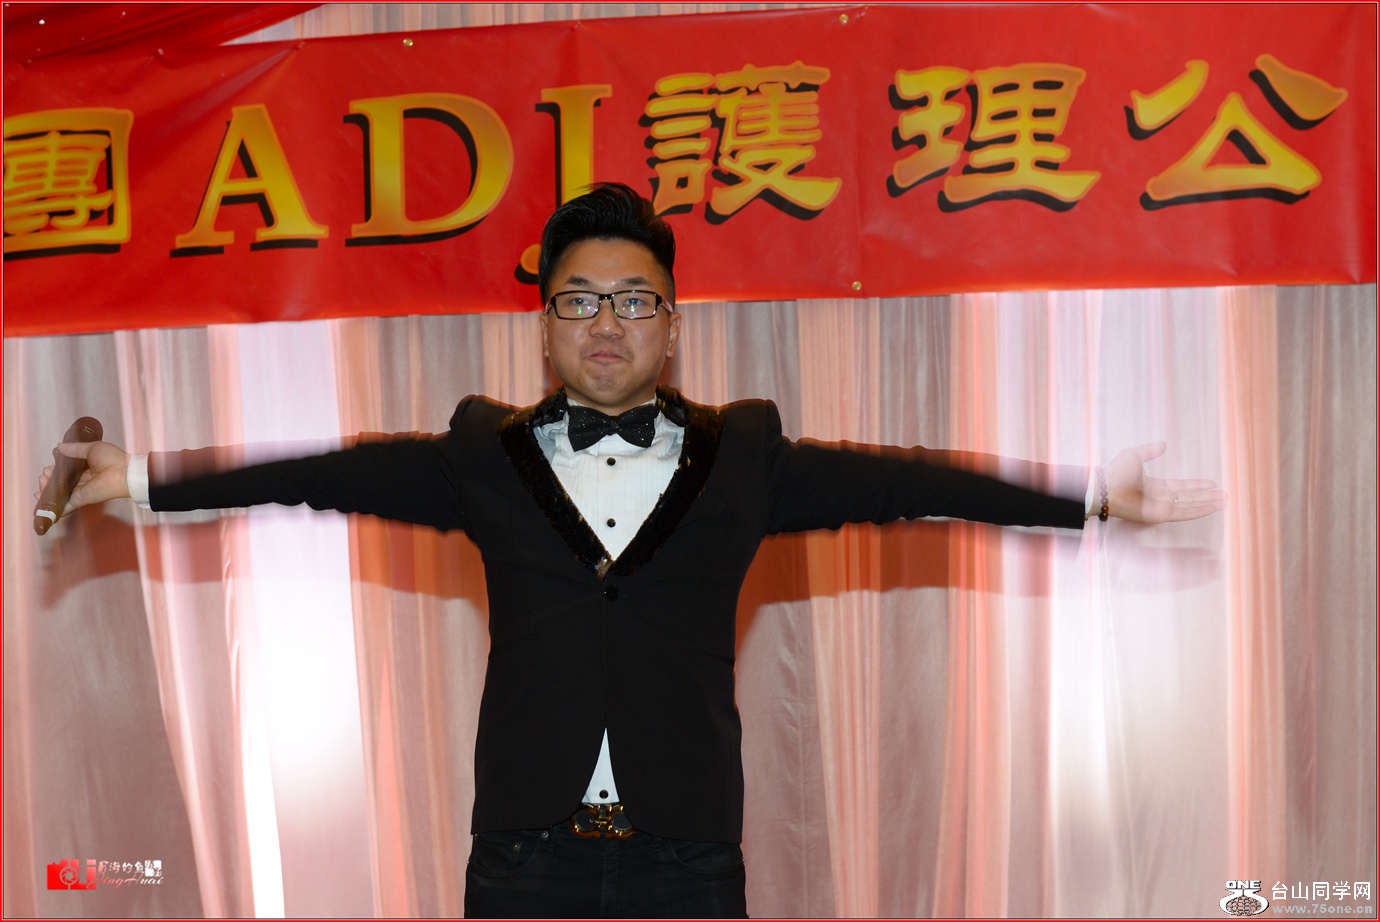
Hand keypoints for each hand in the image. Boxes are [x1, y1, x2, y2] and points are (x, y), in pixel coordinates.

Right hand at [35, 440, 131, 517]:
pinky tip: (41, 503)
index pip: (66, 472)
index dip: (55, 470)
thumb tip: (59, 446)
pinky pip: (64, 506)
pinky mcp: (79, 500)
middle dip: (48, 479)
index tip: (47, 466)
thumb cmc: (112, 459)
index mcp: (86, 469)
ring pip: (59, 494)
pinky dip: (52, 507)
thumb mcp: (92, 448)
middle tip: (44, 473)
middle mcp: (82, 481)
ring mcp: (80, 492)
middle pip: (61, 483)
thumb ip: (75, 449)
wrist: (123, 472)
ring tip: (41, 481)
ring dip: (47, 489)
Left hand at [1103, 442, 1225, 522]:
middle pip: (1189, 498)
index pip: (1181, 487)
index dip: (1197, 485)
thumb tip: (1163, 445)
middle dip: (1207, 496)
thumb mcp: (1134, 455)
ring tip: (1224, 502)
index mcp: (1154, 485)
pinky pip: (1183, 513)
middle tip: (1225, 495)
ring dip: (1207, 504)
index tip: (1212, 483)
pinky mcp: (1160, 515)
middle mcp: (1160, 497)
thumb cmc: (1115, 472)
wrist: (1106, 487)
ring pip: (1189, 506)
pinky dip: (1198, 511)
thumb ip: (1150, 451)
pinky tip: (1211, 508)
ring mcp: (1160, 507)